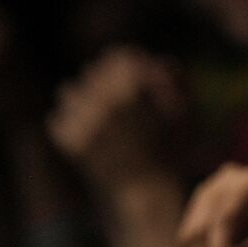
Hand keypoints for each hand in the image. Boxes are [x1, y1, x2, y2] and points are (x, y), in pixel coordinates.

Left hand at [48, 47, 184, 186]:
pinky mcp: (68, 140)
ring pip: (71, 91)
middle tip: (126, 99)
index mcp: (132, 90)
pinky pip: (60, 117)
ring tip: (105, 114)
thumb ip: (176, 79)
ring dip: (87, 98)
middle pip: (94, 71)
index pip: (120, 57)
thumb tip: (158, 62)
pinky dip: (73, 122)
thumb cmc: (175, 147)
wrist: (148, 189)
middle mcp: (102, 101)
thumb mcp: (187, 110)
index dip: (133, 65)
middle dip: (110, 81)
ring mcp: (82, 121)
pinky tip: (93, 132)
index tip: (142, 79)